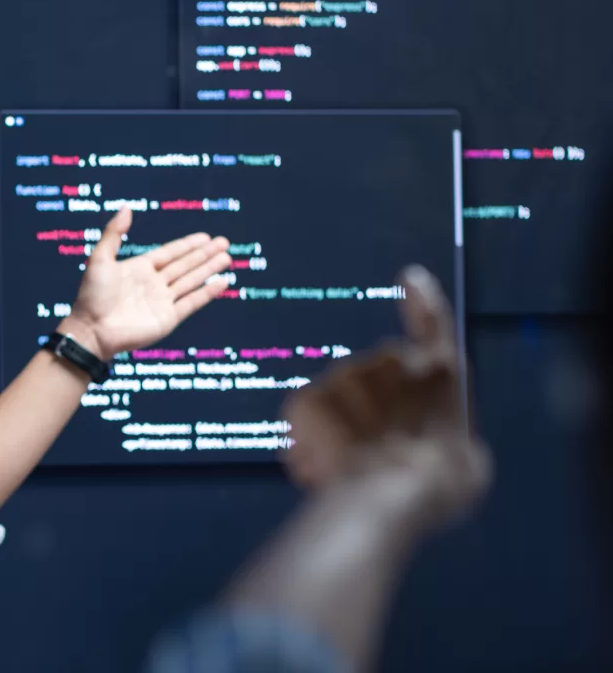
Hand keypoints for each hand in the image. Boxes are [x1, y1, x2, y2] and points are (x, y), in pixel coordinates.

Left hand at [58, 207, 231, 359]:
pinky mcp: (168, 319)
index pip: (169, 254)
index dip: (187, 245)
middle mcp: (153, 284)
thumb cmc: (92, 296)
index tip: (205, 236)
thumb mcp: (100, 259)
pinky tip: (222, 282)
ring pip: (191, 281)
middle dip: (204, 254)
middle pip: (184, 265)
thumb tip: (127, 207)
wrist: (92, 331)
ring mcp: (162, 302)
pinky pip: (192, 302)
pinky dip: (207, 292)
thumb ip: (114, 233)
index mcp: (139, 269)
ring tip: (227, 258)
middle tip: (224, 242)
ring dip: (209, 269)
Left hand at [281, 265, 490, 525]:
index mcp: (440, 371)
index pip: (433, 322)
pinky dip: (314, 439)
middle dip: (376, 407)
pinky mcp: (309, 396)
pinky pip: (311, 415)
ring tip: (356, 467)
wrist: (382, 498)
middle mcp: (392, 361)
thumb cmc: (437, 486)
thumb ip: (448, 432)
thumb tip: (441, 438)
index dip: (423, 300)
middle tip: (382, 450)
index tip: (410, 279)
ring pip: (341, 398)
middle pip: (379, 377)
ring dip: (345, 426)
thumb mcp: (467, 459)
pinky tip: (325, 469)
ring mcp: (345, 376)